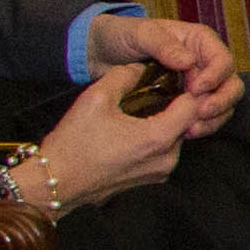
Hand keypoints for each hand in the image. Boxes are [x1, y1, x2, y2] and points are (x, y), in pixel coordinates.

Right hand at [22, 53, 216, 210]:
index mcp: (158, 138)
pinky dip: (155, 137)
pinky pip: (163, 152)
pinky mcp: (150, 179)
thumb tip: (142, 68)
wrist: (55, 182)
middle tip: (157, 87)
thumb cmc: (74, 143)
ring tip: (142, 106)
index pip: (193, 106)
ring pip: (175, 137)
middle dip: (175, 103)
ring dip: (164, 121)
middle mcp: (166, 159)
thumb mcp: (96, 97)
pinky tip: (134, 127)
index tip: (173, 76)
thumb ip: (125, 75)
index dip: (186, 87)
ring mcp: (159, 172)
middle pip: (186, 122)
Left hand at [84, 9, 242, 124]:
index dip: (216, 76)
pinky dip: (201, 126)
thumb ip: (163, 44)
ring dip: (213, 119)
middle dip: (221, 101)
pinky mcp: (187, 102)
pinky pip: (205, 117)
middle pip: (231, 84)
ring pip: (223, 104)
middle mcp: (204, 63)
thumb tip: (188, 61)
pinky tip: (184, 132)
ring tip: (191, 128)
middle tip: (201, 113)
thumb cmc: (121, 35)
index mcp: (199, 41)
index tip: (196, 89)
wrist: (100, 53)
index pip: (223, 60)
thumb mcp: (139, 33)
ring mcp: (198, 83)